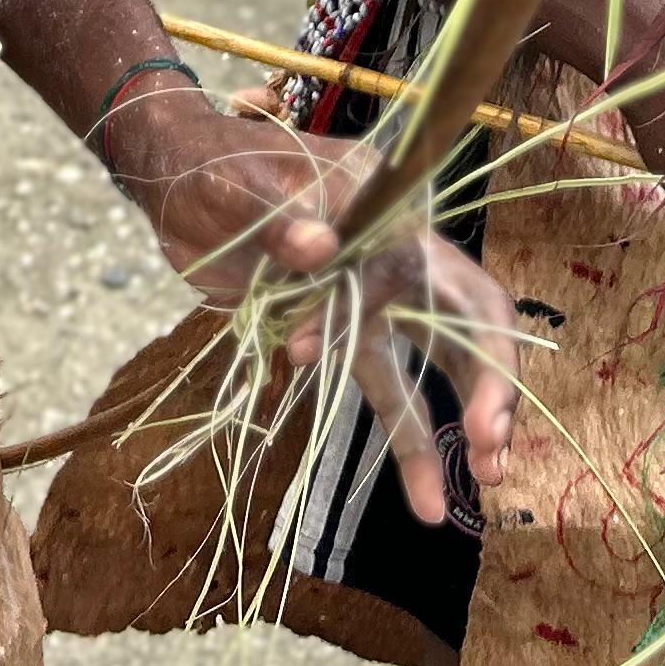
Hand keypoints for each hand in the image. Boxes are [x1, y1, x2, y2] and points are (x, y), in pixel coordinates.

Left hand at [141, 102, 519, 528]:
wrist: (174, 183)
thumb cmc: (211, 169)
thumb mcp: (236, 189)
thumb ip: (277, 218)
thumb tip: (320, 246)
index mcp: (386, 211)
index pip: (456, 279)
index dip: (481, 345)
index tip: (480, 416)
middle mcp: (393, 255)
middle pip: (462, 324)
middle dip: (487, 389)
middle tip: (490, 458)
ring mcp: (368, 297)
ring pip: (425, 366)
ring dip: (446, 430)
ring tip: (471, 489)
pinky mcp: (337, 330)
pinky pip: (380, 384)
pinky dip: (403, 436)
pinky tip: (425, 496)